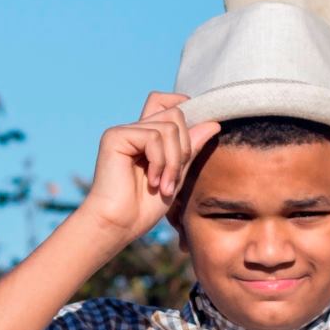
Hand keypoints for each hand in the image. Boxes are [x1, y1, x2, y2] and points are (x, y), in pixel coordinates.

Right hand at [81, 91, 220, 249]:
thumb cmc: (143, 208)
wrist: (119, 225)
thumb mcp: (176, 176)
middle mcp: (135, 129)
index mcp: (148, 138)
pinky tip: (152, 182)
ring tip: (164, 187)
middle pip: (175, 114)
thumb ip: (190, 150)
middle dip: (184, 148)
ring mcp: (125, 131)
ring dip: (174, 162)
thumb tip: (213, 123)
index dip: (186, 110)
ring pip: (169, 128)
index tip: (196, 138)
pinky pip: (153, 137)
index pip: (169, 104)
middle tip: (174, 179)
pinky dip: (160, 162)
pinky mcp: (115, 136)